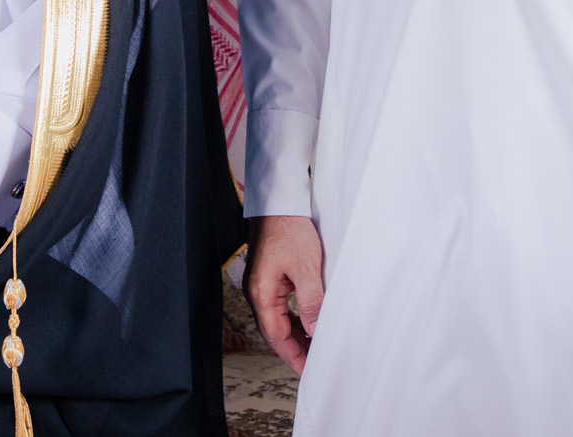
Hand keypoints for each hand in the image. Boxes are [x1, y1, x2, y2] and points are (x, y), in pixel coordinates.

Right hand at [245, 215, 324, 376]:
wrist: (279, 202)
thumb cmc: (288, 228)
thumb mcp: (307, 268)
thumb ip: (310, 302)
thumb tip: (314, 331)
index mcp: (263, 293)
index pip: (276, 336)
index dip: (292, 355)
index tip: (306, 369)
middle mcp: (258, 291)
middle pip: (275, 330)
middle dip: (294, 348)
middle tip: (313, 361)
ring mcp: (263, 283)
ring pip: (278, 318)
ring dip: (295, 333)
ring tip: (314, 345)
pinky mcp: (270, 275)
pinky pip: (280, 305)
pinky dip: (293, 317)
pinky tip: (306, 320)